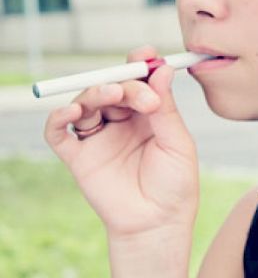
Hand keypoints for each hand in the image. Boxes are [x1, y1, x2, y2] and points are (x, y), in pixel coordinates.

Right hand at [43, 45, 198, 238]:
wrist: (158, 223)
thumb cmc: (175, 184)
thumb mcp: (177, 142)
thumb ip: (166, 108)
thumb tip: (162, 69)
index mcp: (148, 114)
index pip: (138, 80)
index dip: (139, 64)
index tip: (145, 54)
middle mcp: (121, 121)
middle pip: (111, 87)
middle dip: (124, 82)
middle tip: (144, 96)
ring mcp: (98, 137)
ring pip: (86, 102)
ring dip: (96, 92)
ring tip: (114, 95)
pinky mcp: (78, 157)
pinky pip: (58, 132)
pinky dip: (59, 117)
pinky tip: (73, 110)